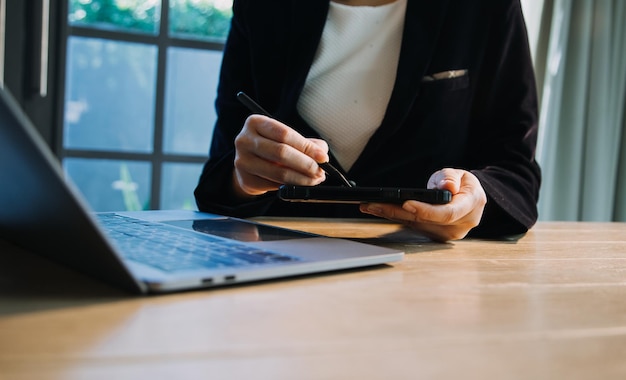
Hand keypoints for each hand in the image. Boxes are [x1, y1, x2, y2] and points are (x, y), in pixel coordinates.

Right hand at [233, 115, 328, 196]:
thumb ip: (306, 143)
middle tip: (320, 171)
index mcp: (255, 122)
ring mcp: (242, 161)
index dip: (306, 147)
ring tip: (315, 179)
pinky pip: (274, 185)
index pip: (285, 134)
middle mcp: (244, 140)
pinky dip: (291, 186)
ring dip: (302, 178)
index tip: (323, 157)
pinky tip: (300, 185)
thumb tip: (322, 154)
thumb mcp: (286, 138)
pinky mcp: (245, 179)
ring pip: (278, 172)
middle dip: (306, 164)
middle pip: (281, 152)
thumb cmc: (271, 147)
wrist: (249, 164)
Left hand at [360, 168, 486, 241]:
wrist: (469, 199)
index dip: (425, 210)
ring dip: (391, 215)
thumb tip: (447, 186)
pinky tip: (379, 211)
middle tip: (373, 204)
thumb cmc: (463, 185)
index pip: (446, 213)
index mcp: (470, 208)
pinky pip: (413, 227)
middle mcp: (459, 226)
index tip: (406, 203)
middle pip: (423, 221)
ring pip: (415, 225)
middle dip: (397, 212)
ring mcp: (446, 234)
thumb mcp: (461, 175)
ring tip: (370, 206)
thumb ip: (451, 178)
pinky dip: (396, 218)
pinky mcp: (434, 236)